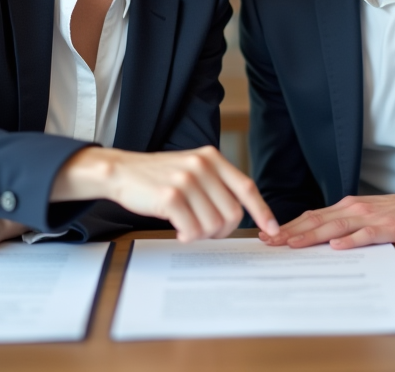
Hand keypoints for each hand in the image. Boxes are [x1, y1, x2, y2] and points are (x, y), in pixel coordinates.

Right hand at [52, 146, 279, 240]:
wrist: (121, 171)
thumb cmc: (157, 176)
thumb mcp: (191, 168)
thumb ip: (215, 183)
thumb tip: (238, 214)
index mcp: (211, 157)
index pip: (246, 187)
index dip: (262, 210)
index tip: (272, 229)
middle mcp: (202, 165)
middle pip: (231, 213)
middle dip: (222, 231)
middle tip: (206, 232)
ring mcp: (186, 180)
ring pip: (213, 224)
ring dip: (202, 235)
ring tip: (187, 227)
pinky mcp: (170, 196)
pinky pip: (192, 229)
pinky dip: (188, 236)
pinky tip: (178, 231)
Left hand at [260, 182, 394, 249]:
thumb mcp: (371, 216)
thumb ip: (348, 225)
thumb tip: (322, 239)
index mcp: (349, 207)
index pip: (313, 217)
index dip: (289, 226)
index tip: (267, 236)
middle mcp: (357, 209)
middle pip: (318, 221)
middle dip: (291, 232)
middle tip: (267, 242)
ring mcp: (374, 217)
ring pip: (337, 227)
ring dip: (312, 235)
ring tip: (291, 244)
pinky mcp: (393, 226)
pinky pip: (368, 235)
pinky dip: (351, 240)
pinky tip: (336, 247)